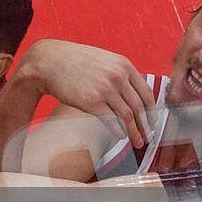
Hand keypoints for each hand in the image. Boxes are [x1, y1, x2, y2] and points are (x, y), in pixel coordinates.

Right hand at [13, 39, 154, 148]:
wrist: (49, 62)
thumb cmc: (73, 60)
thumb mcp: (103, 59)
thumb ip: (119, 73)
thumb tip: (131, 92)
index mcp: (124, 65)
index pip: (146, 92)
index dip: (152, 111)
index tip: (153, 121)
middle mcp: (118, 76)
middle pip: (139, 107)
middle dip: (146, 125)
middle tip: (148, 136)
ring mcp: (106, 89)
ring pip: (128, 116)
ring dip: (134, 132)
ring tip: (137, 142)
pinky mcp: (93, 101)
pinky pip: (111, 121)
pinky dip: (118, 131)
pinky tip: (120, 136)